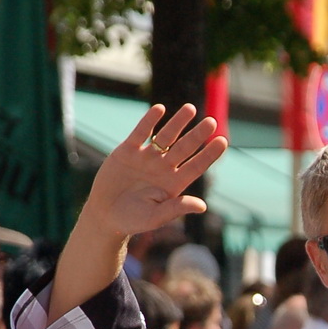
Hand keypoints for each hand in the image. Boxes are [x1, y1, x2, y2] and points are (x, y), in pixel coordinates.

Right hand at [83, 103, 227, 242]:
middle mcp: (163, 168)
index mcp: (173, 184)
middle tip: (212, 122)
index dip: (209, 155)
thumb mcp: (155, 217)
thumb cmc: (132, 220)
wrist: (105, 215)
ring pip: (165, 136)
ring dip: (178, 123)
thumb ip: (176, 208)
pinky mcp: (127, 151)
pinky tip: (159, 109)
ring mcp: (146, 158)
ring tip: (190, 109)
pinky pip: (140, 133)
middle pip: (184, 148)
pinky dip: (149, 121)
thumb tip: (202, 206)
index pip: (196, 166)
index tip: (223, 141)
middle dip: (197, 135)